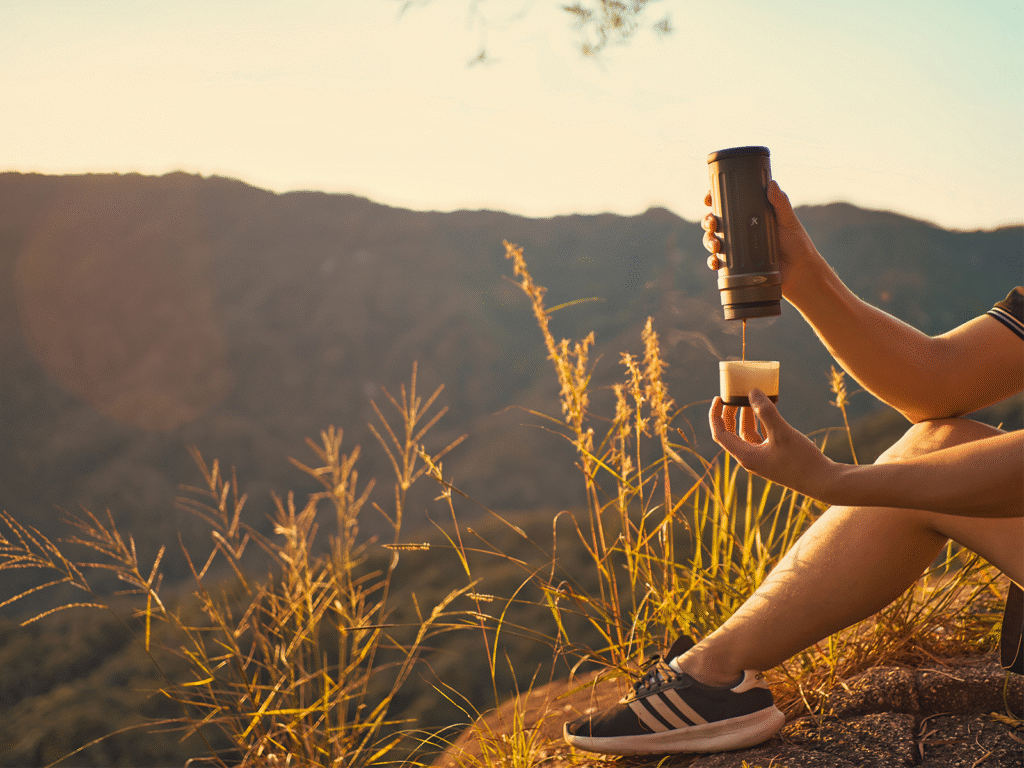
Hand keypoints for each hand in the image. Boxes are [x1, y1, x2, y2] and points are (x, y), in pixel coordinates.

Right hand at [702, 183, 822, 299]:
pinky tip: (715, 261)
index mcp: (751, 217)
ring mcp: (738, 248)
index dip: (715, 201)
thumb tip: (772, 184)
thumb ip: (781, 204)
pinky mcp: (737, 266)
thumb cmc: (798, 245)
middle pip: (717, 223)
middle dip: (708, 221)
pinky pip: (719, 262)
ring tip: (715, 244)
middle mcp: (741, 232)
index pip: (729, 206)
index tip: (708, 199)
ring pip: (714, 241)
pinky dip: (713, 261)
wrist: (800, 273)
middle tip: (712, 223)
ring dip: (708, 241)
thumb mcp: (789, 222)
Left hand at [708, 390, 838, 500]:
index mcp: (746, 456)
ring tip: (751, 398)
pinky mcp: (775, 458)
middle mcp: (751, 459)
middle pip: (731, 433)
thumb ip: (766, 412)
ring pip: (748, 434)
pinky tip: (769, 411)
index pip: (720, 434)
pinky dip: (762, 423)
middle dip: (731, 413)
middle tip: (734, 395)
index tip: (718, 398)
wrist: (824, 482)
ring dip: (747, 417)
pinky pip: (762, 437)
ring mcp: (763, 459)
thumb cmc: (801, 460)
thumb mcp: (782, 432)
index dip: (715, 415)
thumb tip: (752, 392)